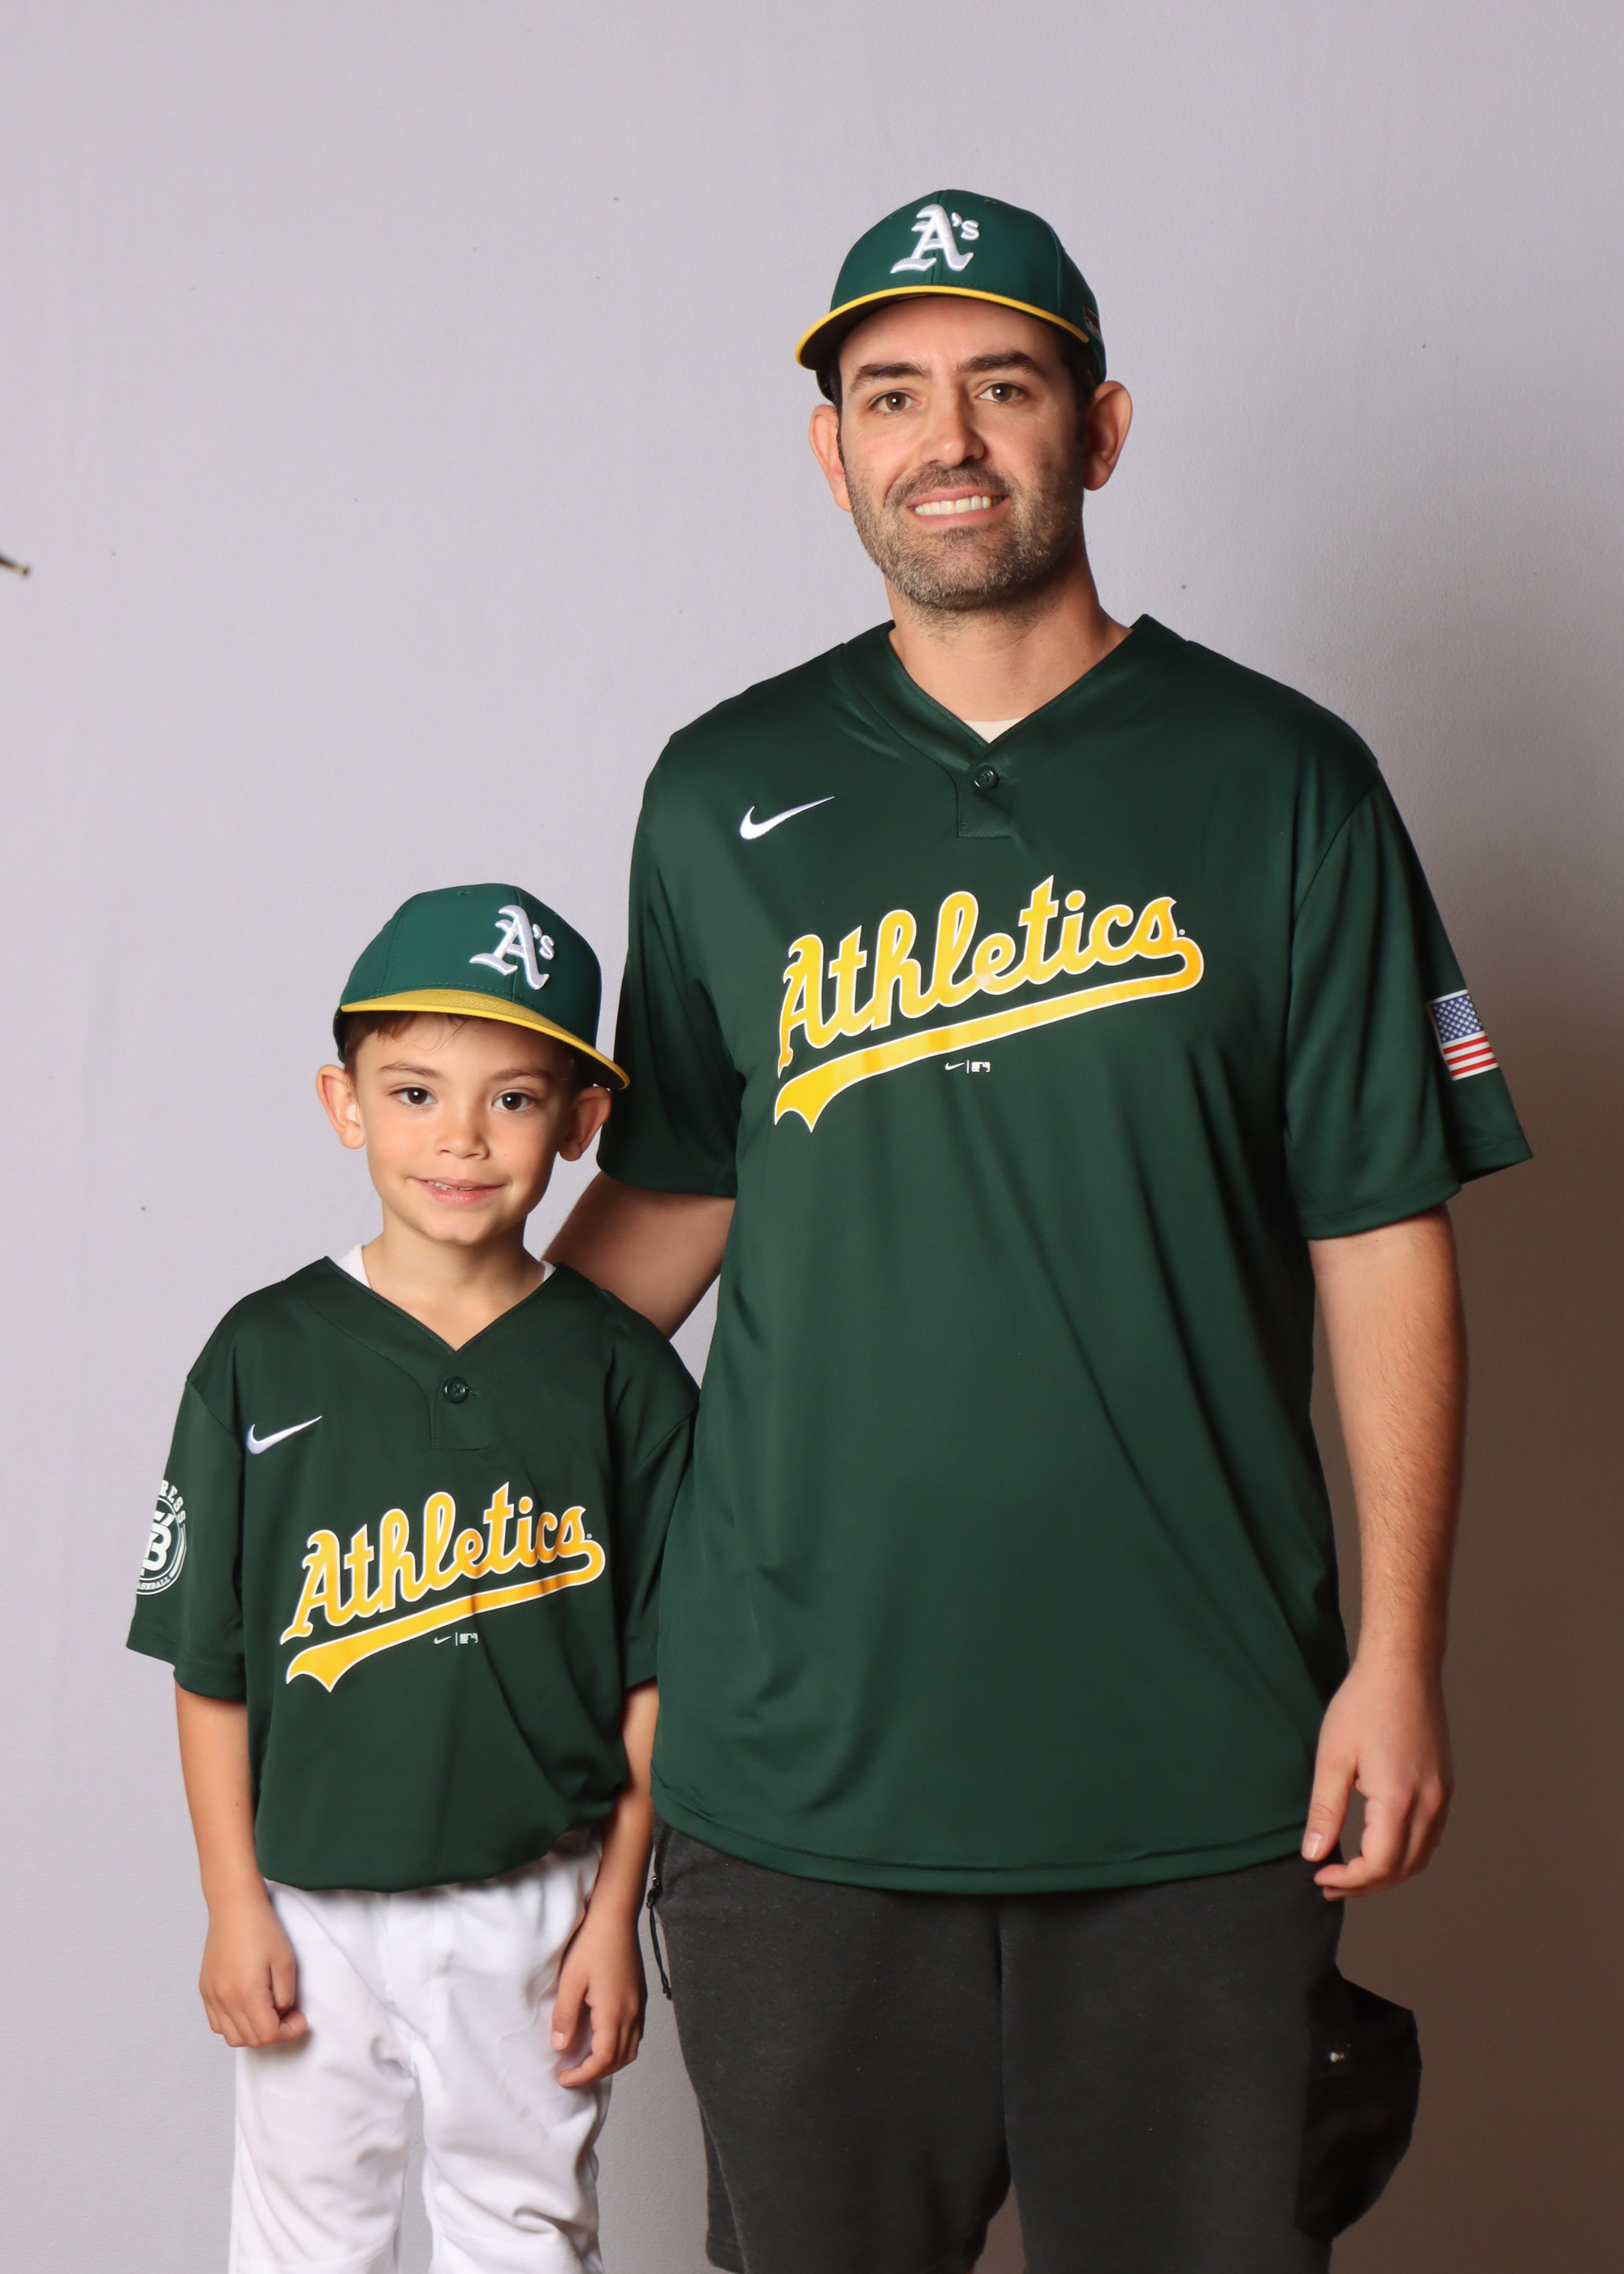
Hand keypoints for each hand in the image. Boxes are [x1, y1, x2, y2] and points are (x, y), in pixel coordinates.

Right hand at [199, 1888, 307, 2046]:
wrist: (234, 1906)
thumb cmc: (263, 1929)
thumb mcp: (286, 1961)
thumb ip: (286, 1996)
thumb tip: (281, 2014)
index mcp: (247, 1993)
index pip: (268, 2036)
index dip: (289, 2032)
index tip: (300, 2018)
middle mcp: (225, 2000)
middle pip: (251, 2040)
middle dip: (274, 2033)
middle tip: (288, 2014)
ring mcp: (211, 1996)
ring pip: (232, 2037)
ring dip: (253, 2032)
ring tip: (267, 2010)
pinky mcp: (205, 1990)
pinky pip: (218, 2023)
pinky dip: (234, 2025)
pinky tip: (248, 2007)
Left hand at [550, 1899, 646, 2085]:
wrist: (615, 1916)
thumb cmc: (593, 1943)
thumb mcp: (570, 1980)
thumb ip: (565, 2016)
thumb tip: (561, 2046)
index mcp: (615, 2011)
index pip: (604, 2058)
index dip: (584, 2074)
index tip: (563, 2078)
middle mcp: (632, 2012)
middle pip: (620, 2059)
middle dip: (596, 2073)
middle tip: (572, 2074)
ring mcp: (639, 2005)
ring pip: (631, 2048)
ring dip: (610, 2062)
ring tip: (587, 2062)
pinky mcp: (639, 1996)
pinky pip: (635, 2034)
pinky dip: (619, 2046)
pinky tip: (602, 2039)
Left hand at [1302, 1652, 1452, 1899]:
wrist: (1404, 1667)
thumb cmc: (1364, 1704)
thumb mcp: (1333, 1756)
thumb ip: (1325, 1809)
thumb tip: (1314, 1854)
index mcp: (1400, 1798)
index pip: (1379, 1865)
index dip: (1349, 1880)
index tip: (1319, 1877)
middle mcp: (1429, 1803)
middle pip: (1402, 1868)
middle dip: (1366, 1884)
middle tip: (1329, 1882)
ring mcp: (1442, 1795)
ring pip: (1420, 1857)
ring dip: (1387, 1872)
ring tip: (1350, 1871)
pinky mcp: (1444, 1786)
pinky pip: (1429, 1836)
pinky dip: (1405, 1853)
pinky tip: (1377, 1845)